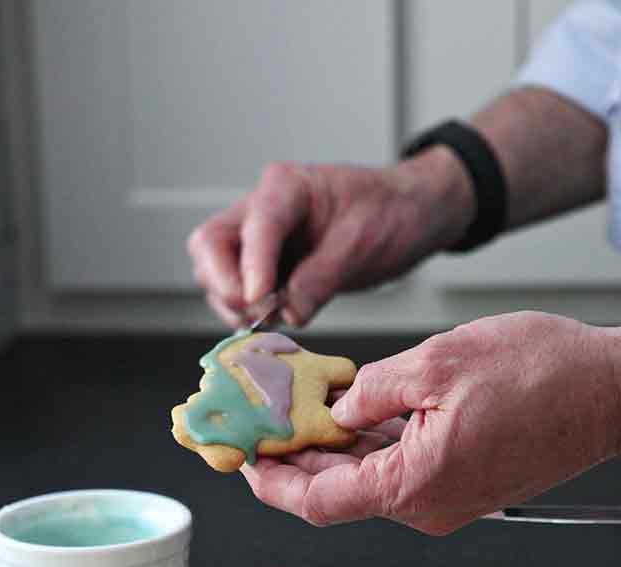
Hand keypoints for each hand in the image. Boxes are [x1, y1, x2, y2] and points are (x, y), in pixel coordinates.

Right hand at [187, 150, 474, 326]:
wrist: (409, 214)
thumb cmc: (391, 214)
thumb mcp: (362, 245)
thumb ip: (321, 279)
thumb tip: (287, 314)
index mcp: (286, 188)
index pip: (253, 227)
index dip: (251, 268)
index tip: (260, 303)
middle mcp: (261, 209)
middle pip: (210, 245)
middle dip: (225, 285)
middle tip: (258, 315)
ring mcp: (258, 239)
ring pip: (215, 271)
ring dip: (232, 304)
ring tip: (269, 321)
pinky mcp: (265, 266)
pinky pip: (236, 291)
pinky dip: (246, 312)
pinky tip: (272, 324)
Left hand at [241, 312, 620, 534]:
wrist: (613, 392)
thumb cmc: (544, 375)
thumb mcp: (439, 361)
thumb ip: (372, 388)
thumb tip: (338, 406)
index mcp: (414, 485)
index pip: (318, 501)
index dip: (272, 481)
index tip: (243, 458)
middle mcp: (427, 507)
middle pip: (338, 493)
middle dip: (293, 460)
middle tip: (259, 426)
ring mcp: (447, 501)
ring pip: (368, 481)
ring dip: (330, 451)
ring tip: (296, 413)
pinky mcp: (463, 486)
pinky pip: (401, 472)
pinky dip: (369, 448)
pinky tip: (349, 416)